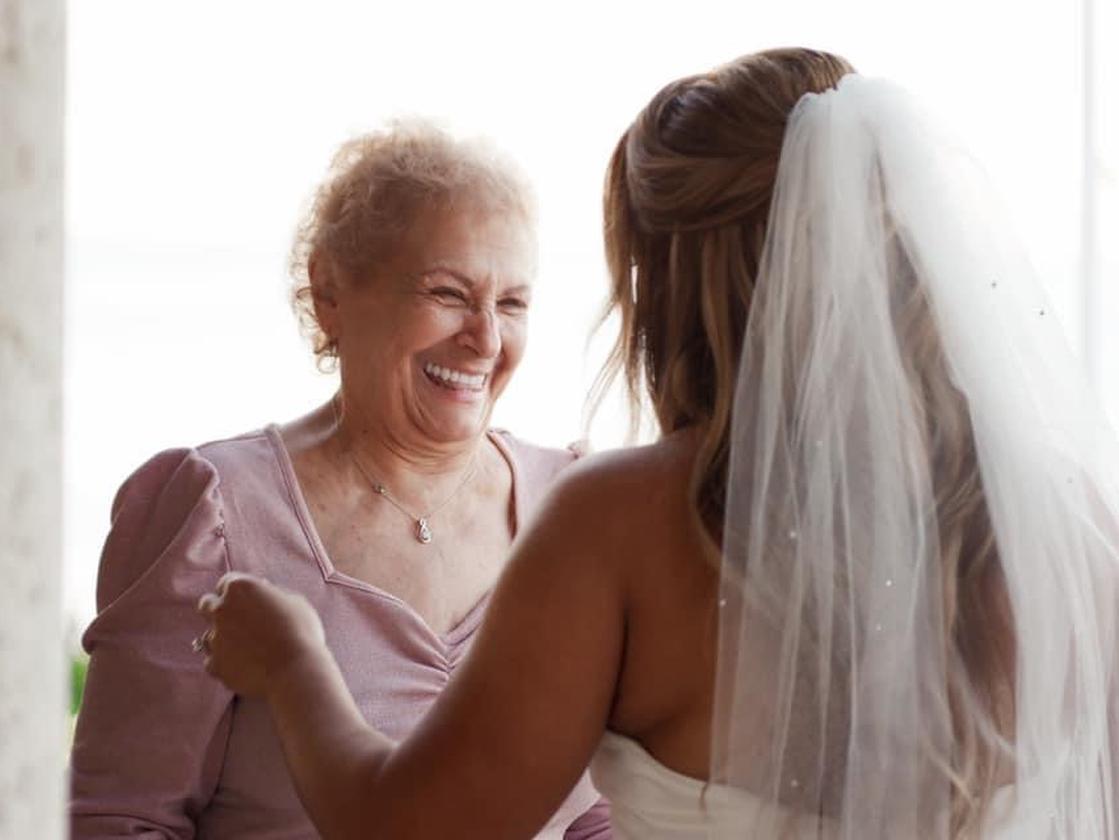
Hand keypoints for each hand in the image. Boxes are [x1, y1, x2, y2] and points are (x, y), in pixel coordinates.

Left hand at [198, 573, 326, 698]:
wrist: (296, 671)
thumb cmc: (301, 632)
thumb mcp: (294, 601)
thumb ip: (273, 593)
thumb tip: (264, 590)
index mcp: (240, 588)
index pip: (226, 582)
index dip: (238, 592)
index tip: (248, 601)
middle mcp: (221, 609)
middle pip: (207, 604)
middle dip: (219, 610)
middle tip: (238, 621)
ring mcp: (215, 638)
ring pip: (208, 635)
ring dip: (222, 639)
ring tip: (246, 649)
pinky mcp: (215, 664)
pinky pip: (212, 661)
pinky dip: (224, 663)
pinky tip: (243, 666)